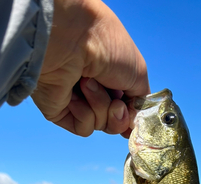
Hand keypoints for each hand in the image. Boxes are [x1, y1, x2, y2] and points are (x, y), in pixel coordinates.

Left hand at [32, 0, 149, 137]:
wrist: (71, 38)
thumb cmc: (107, 45)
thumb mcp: (138, 72)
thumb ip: (140, 102)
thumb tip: (135, 122)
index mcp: (113, 79)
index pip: (127, 109)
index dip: (131, 116)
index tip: (134, 115)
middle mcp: (95, 90)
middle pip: (115, 123)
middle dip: (118, 115)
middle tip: (115, 101)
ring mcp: (77, 101)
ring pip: (101, 125)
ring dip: (100, 107)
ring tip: (88, 83)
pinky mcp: (60, 111)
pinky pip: (83, 128)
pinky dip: (84, 115)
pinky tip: (75, 95)